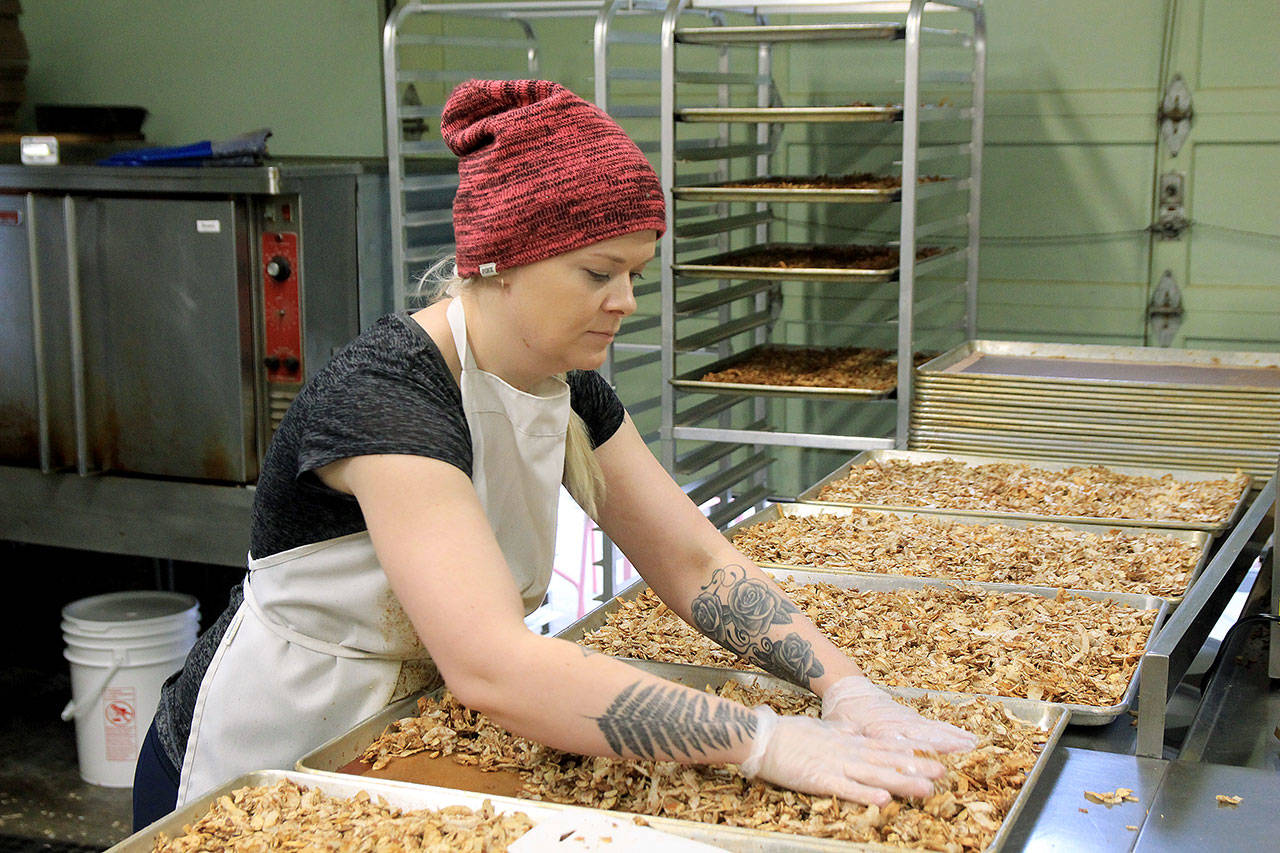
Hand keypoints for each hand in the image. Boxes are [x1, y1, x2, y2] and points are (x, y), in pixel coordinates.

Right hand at [739, 706, 945, 805]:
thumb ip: (840, 733)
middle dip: (915, 767)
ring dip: (901, 781)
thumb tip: (854, 731)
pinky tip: (884, 798)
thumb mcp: (822, 729)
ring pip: (875, 774)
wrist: (763, 737)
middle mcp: (848, 752)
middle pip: (887, 761)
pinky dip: (865, 792)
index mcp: (848, 742)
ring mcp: (836, 765)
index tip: (932, 757)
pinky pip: (847, 788)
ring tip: (925, 787)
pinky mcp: (821, 778)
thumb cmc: (789, 734)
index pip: (885, 748)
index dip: (910, 754)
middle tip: (942, 772)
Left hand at [821, 675, 975, 753]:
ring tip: (974, 745)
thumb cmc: (842, 712)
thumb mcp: (839, 728)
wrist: (848, 688)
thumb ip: (849, 740)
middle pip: (923, 735)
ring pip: (933, 728)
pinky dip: (952, 731)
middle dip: (944, 744)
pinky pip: (935, 725)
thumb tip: (851, 751)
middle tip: (965, 752)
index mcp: (877, 728)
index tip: (928, 764)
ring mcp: (907, 719)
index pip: (897, 744)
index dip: (913, 754)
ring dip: (954, 737)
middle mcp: (896, 723)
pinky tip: (969, 738)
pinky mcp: (913, 717)